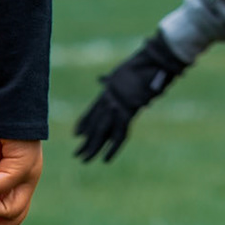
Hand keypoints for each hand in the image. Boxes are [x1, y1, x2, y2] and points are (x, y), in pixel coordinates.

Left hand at [73, 31, 188, 163]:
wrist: (149, 65)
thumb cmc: (138, 67)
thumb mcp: (120, 74)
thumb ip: (110, 80)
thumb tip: (101, 80)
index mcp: (106, 92)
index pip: (91, 112)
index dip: (83, 124)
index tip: (76, 134)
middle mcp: (108, 102)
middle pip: (94, 125)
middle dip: (86, 141)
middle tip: (76, 154)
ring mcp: (117, 108)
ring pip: (102, 133)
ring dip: (93, 147)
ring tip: (83, 159)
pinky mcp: (127, 114)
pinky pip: (119, 135)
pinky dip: (113, 148)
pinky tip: (106, 159)